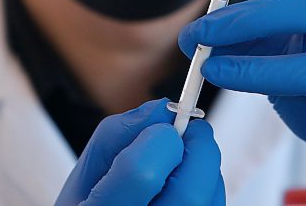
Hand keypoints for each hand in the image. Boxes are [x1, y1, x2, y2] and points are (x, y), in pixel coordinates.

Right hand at [55, 98, 224, 204]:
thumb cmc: (90, 202)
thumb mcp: (90, 166)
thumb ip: (120, 131)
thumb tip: (163, 110)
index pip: (143, 173)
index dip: (160, 138)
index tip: (163, 124)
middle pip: (190, 193)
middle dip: (198, 147)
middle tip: (190, 128)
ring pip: (209, 198)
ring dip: (204, 164)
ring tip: (182, 157)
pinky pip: (215, 205)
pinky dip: (209, 182)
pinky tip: (187, 179)